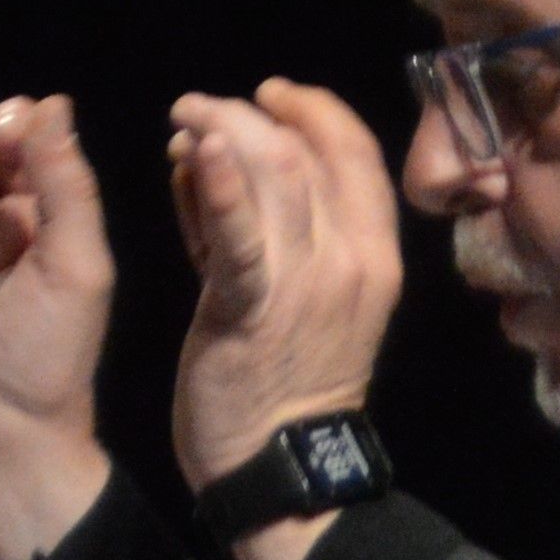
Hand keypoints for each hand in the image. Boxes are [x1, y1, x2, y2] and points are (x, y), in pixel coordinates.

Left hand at [167, 80, 404, 559]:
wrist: (279, 465)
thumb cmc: (286, 380)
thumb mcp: (303, 293)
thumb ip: (268, 225)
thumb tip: (218, 155)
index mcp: (376, 253)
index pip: (357, 149)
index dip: (313, 107)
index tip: (268, 94)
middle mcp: (352, 259)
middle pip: (309, 150)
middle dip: (250, 112)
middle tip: (198, 105)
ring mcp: (306, 284)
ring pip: (276, 173)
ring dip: (223, 129)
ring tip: (183, 118)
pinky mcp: (252, 309)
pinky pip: (240, 240)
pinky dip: (219, 189)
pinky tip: (199, 151)